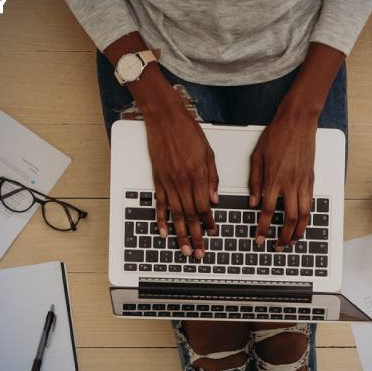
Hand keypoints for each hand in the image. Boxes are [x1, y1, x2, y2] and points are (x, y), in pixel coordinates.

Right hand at [140, 84, 218, 257]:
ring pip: (176, 214)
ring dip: (181, 234)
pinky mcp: (157, 179)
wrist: (165, 118)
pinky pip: (159, 204)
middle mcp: (183, 181)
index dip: (208, 222)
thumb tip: (214, 199)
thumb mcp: (208, 152)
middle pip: (191, 215)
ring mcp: (168, 182)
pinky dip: (161, 220)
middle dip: (196, 236)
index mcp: (198, 175)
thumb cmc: (188, 131)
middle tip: (199, 252)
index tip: (212, 233)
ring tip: (184, 249)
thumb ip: (212, 177)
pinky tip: (164, 232)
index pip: (205, 206)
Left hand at [250, 103, 318, 251]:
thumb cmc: (276, 135)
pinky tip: (302, 222)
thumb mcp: (257, 156)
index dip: (262, 228)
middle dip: (284, 236)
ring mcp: (303, 182)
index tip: (259, 238)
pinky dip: (307, 216)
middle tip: (278, 246)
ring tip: (293, 240)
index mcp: (273, 179)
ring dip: (298, 230)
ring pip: (303, 214)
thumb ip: (254, 181)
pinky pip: (310, 202)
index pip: (266, 211)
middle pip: (288, 218)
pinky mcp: (311, 178)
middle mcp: (290, 183)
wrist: (297, 122)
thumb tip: (252, 202)